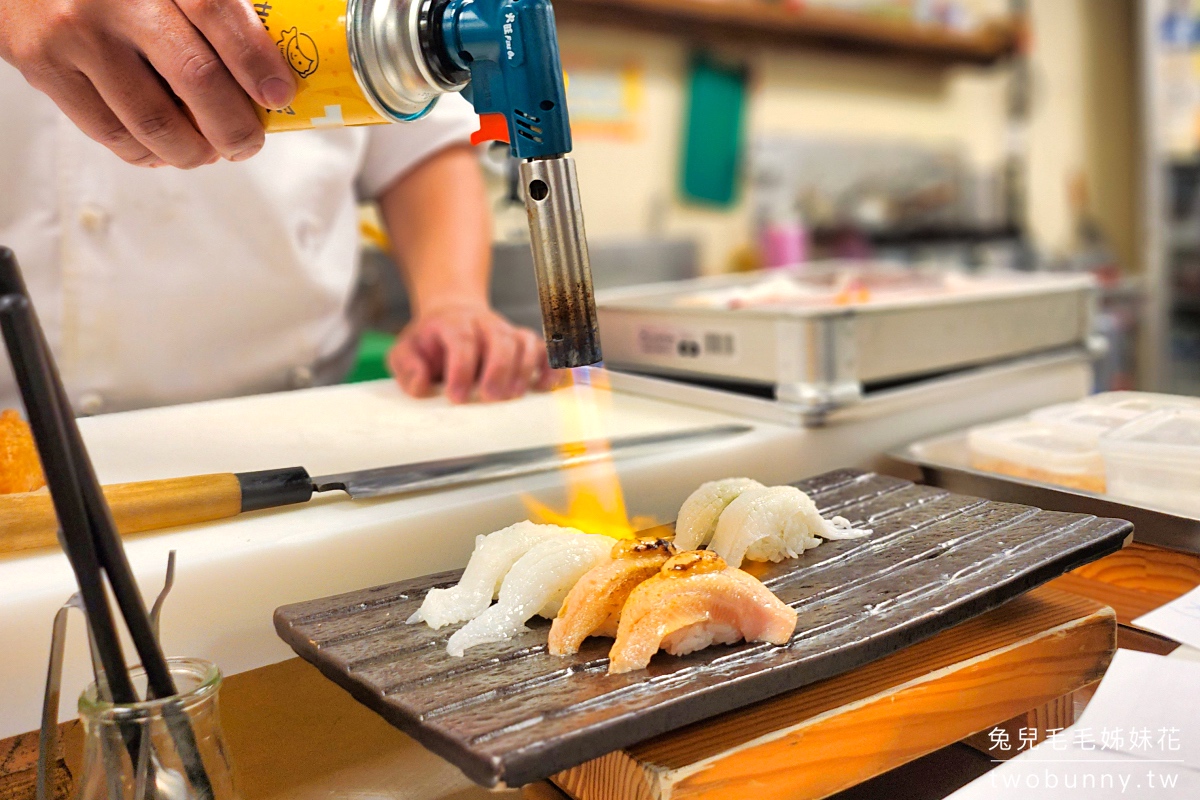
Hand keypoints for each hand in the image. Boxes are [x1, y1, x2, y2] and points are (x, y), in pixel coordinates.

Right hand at [0, 0, 295, 167]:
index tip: (279, 95)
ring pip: (155, 120)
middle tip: (247, 142)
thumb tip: (268, 73)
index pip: (214, 9)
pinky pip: (110, 132)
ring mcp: (74, 33)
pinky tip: (165, 148)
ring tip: (209, 151)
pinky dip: (148, 152)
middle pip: (195, 75)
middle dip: (234, 126)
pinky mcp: (43, 65)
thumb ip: (212, 11)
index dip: (255, 58)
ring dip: (194, 151)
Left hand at [388, 304, 557, 403]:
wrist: (452, 314)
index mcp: (453, 324)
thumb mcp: (406, 349)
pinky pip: (544, 349)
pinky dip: (549, 366)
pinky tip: (545, 387)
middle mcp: (484, 324)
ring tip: (513, 396)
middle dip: (498, 369)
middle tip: (490, 398)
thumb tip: (420, 386)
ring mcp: (507, 332)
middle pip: (499, 339)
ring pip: (524, 343)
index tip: (457, 397)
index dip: (462, 369)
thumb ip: (407, 366)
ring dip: (523, 370)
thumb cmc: (430, 340)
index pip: (462, 341)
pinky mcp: (523, 343)